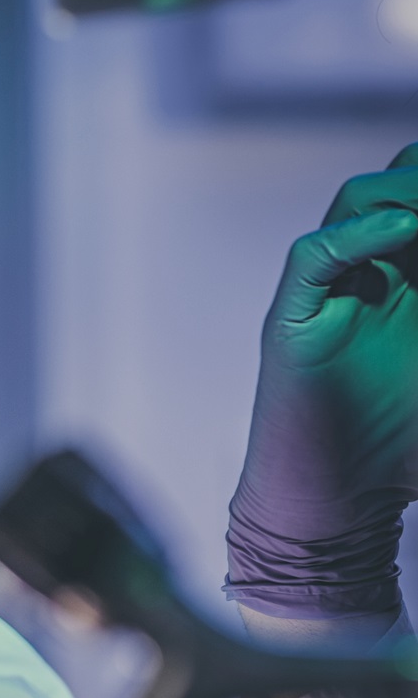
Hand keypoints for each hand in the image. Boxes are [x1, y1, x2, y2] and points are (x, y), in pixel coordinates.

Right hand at [228, 145, 417, 619]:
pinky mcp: (292, 322)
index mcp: (412, 281)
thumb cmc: (400, 456)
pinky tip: (403, 231)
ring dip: (405, 195)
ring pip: (355, 204)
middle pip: (395, 185)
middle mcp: (370, 275)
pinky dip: (356, 235)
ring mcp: (328, 294)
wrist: (335, 512)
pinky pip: (314, 256)